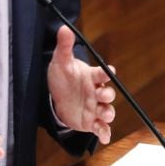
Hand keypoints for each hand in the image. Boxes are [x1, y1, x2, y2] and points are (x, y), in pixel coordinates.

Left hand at [47, 26, 116, 143]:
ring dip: (108, 114)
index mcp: (92, 77)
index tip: (108, 72)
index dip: (106, 73)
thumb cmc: (62, 77)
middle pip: (108, 94)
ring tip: (105, 116)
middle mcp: (96, 92)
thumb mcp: (60, 62)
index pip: (102, 74)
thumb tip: (63, 28)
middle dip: (108, 95)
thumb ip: (64, 46)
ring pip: (107, 111)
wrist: (56, 96)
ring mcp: (95, 108)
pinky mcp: (91, 121)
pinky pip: (101, 128)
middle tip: (104, 96)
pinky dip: (104, 133)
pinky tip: (104, 137)